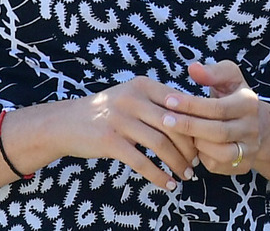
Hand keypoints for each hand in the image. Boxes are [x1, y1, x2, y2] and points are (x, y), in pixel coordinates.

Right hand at [48, 77, 199, 189]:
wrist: (65, 123)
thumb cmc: (106, 112)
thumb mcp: (130, 96)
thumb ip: (157, 103)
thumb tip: (193, 118)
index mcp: (142, 85)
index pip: (180, 103)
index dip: (195, 123)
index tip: (204, 140)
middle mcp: (132, 98)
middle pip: (174, 124)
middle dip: (190, 146)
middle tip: (197, 162)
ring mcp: (120, 119)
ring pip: (160, 144)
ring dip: (177, 163)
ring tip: (186, 175)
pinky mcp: (110, 141)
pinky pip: (142, 162)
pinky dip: (158, 175)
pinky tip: (168, 184)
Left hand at [159, 61, 263, 175]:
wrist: (259, 126)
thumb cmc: (234, 97)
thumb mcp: (229, 78)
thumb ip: (212, 72)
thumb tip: (193, 69)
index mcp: (248, 103)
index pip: (217, 107)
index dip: (191, 105)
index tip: (168, 100)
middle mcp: (252, 128)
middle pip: (218, 132)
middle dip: (188, 126)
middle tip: (163, 119)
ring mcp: (249, 149)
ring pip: (220, 152)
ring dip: (195, 144)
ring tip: (177, 134)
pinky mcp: (243, 165)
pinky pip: (217, 165)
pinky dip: (200, 157)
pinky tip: (187, 146)